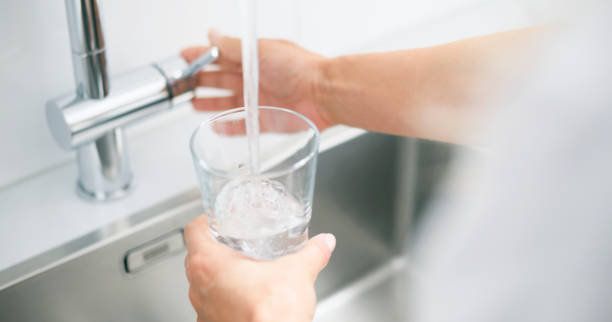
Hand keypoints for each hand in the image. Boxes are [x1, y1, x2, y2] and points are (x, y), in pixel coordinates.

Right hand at [181, 29, 335, 130]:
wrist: (324, 93)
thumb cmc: (300, 68)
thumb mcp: (260, 52)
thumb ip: (233, 47)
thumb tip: (212, 35)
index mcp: (254, 59)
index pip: (221, 56)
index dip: (201, 56)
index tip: (183, 57)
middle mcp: (256, 79)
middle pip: (222, 80)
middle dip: (201, 81)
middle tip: (182, 83)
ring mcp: (260, 101)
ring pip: (229, 102)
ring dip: (211, 103)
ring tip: (192, 103)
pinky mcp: (267, 121)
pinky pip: (242, 126)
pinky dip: (228, 127)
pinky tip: (215, 126)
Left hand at [184, 214, 335, 321]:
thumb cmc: (272, 314)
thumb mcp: (299, 272)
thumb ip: (313, 253)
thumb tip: (324, 243)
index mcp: (209, 264)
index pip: (194, 230)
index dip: (206, 220)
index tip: (217, 218)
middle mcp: (199, 288)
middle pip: (196, 257)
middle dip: (216, 248)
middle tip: (235, 242)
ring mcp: (203, 311)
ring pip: (203, 285)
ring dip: (219, 277)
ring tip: (244, 272)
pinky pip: (213, 309)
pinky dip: (226, 302)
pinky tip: (246, 300)